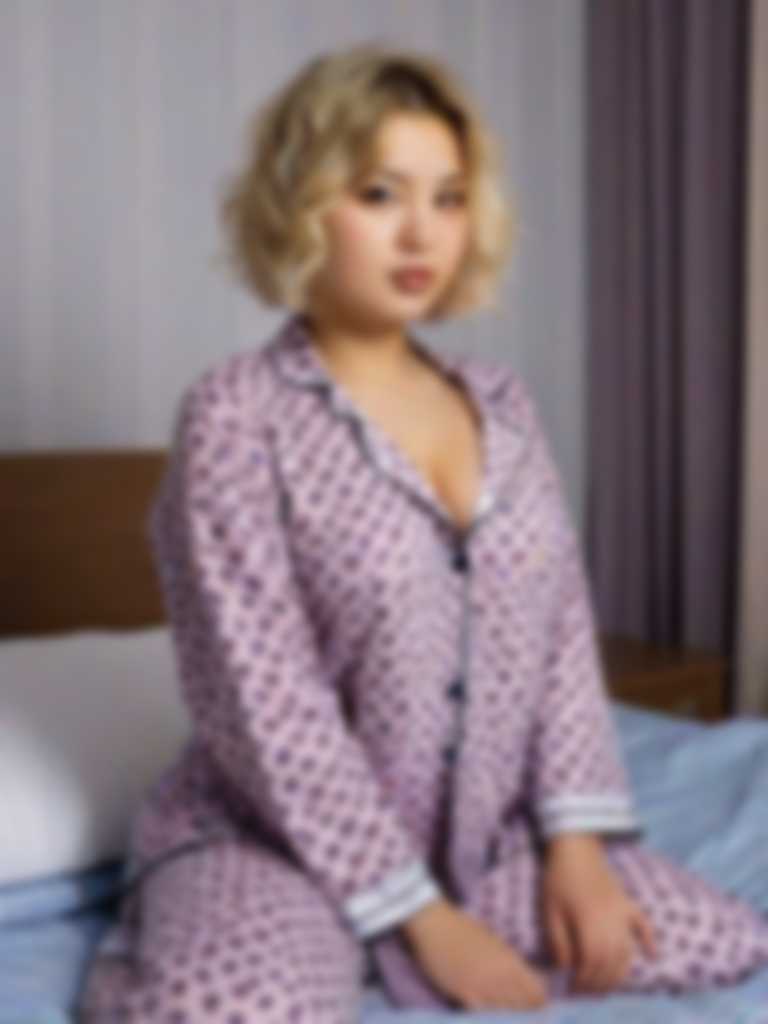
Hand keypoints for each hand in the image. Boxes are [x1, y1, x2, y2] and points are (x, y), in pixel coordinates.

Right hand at [401, 898, 549, 1010]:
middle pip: (524, 1007)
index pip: (536, 991)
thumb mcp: (492, 941)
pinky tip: (491, 1020)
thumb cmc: (462, 928)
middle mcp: (500, 975)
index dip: (540, 1004)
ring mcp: (482, 986)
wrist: (435, 923)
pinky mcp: (464, 993)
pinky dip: (490, 1019)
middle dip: (528, 1016)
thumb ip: (507, 960)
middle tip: (531, 1022)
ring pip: (506, 1014)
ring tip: (511, 1021)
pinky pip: (483, 1015)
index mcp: (510, 960)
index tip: (541, 1012)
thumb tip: (521, 976)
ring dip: (510, 1019)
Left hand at [541, 833, 656, 993]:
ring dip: (619, 972)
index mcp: (590, 924)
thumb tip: (566, 969)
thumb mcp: (550, 912)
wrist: (575, 846)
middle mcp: (612, 922)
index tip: (573, 989)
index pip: (593, 964)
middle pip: (612, 963)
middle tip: (587, 992)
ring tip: (606, 985)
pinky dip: (650, 941)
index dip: (584, 981)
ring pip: (628, 951)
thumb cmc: (558, 878)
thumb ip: (558, 943)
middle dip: (600, 983)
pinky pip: (644, 924)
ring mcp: (623, 913)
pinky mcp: (627, 902)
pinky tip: (653, 955)